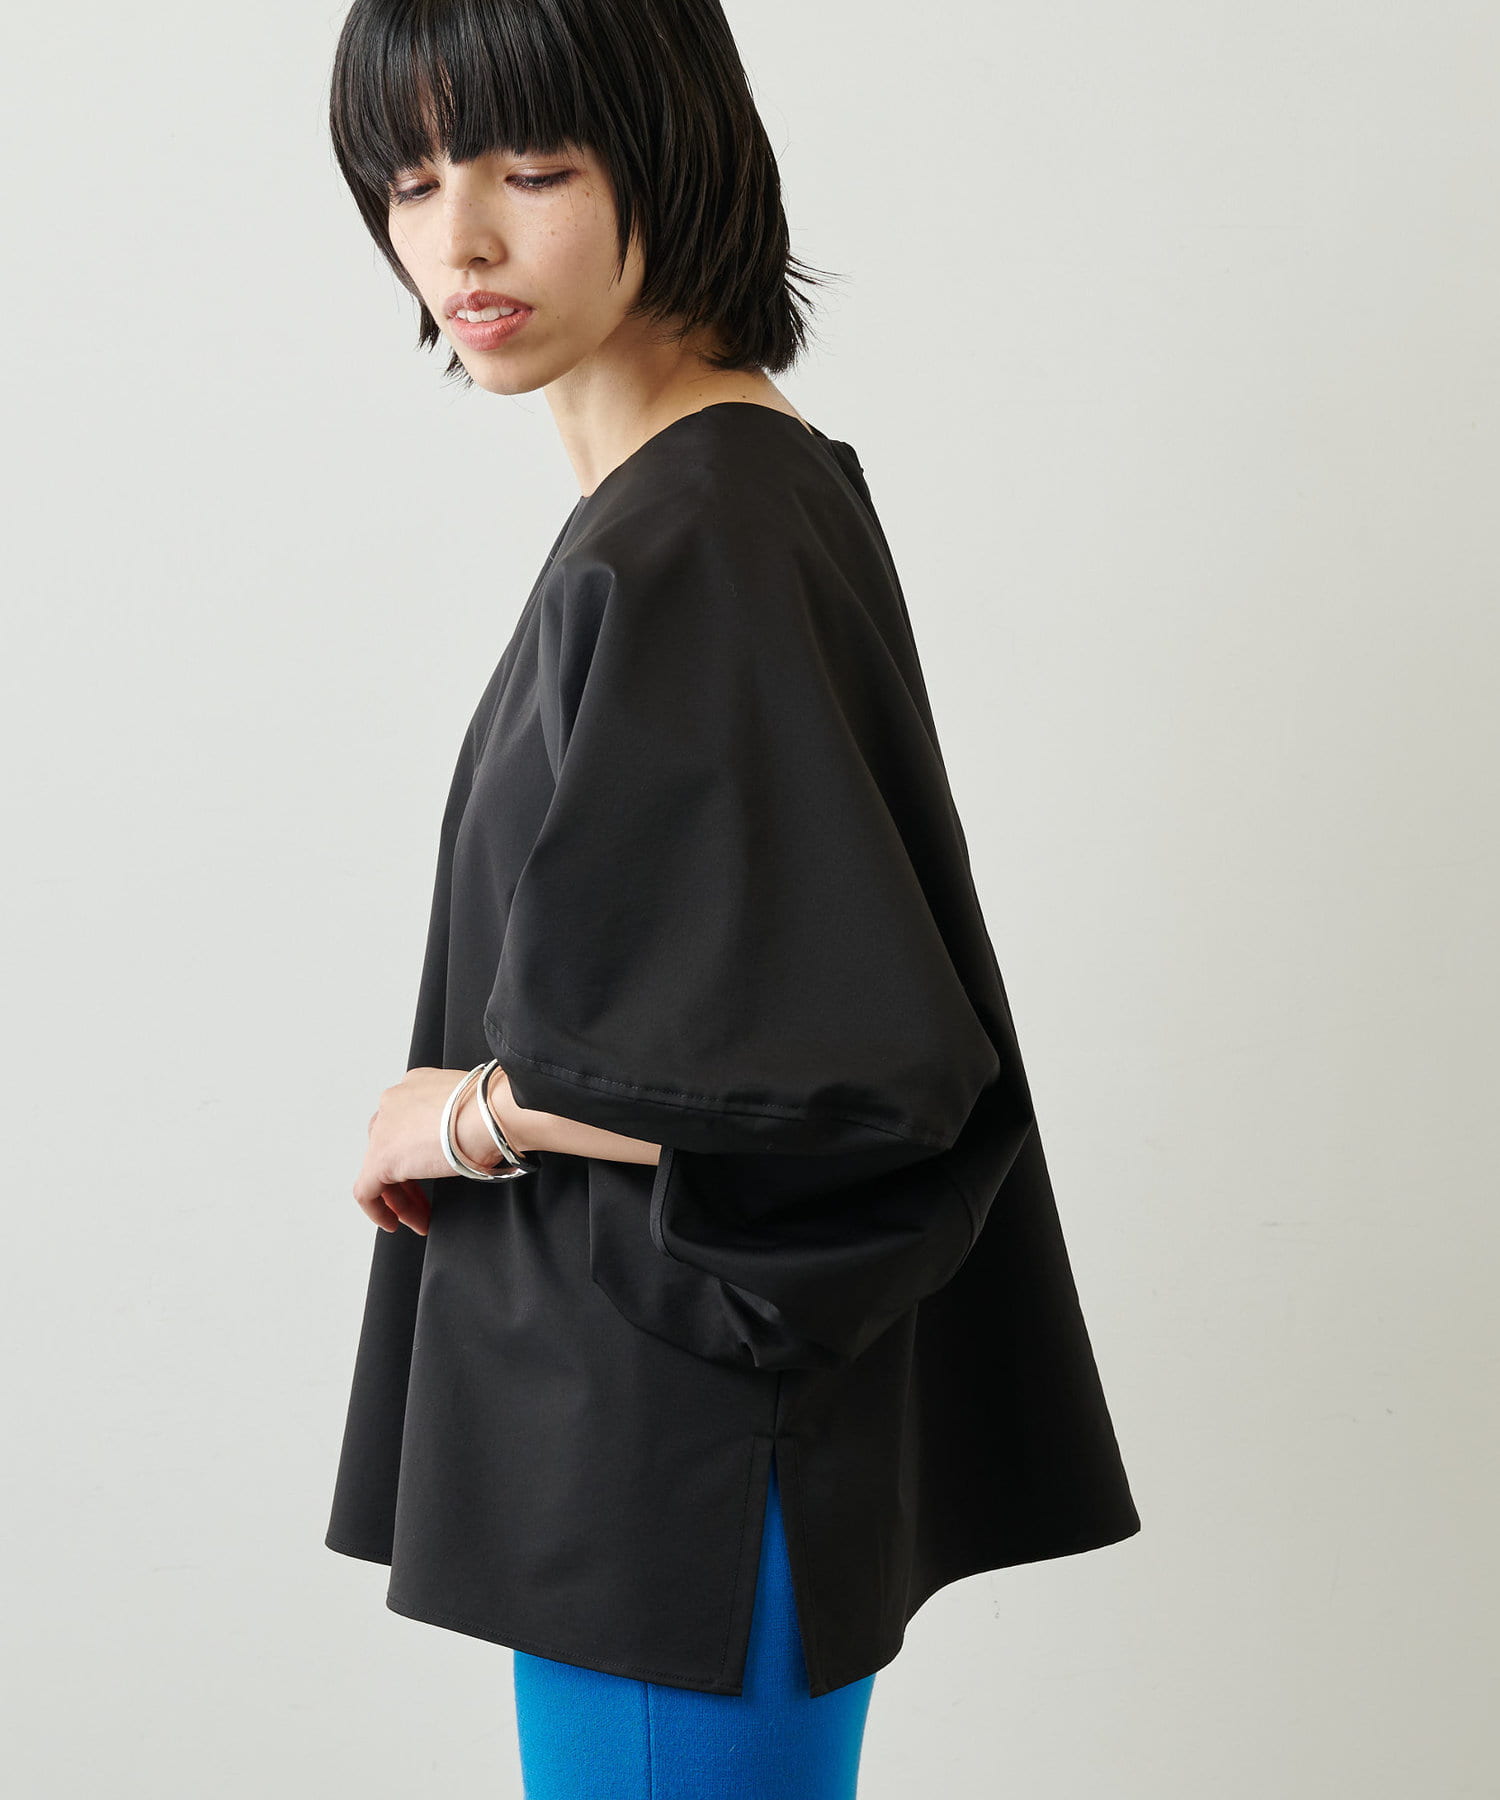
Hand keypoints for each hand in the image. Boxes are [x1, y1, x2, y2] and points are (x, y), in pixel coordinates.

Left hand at [352, 1065, 532, 1234]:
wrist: (492, 1113)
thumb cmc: (495, 1111)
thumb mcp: (471, 1109)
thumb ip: (456, 1122)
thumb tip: (465, 1146)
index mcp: (415, 1086)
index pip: (404, 1123)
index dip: (415, 1153)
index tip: (431, 1170)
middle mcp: (394, 1103)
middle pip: (389, 1146)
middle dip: (406, 1179)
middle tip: (424, 1199)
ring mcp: (384, 1129)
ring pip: (379, 1170)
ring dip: (399, 1198)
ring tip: (419, 1217)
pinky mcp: (381, 1158)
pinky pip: (366, 1191)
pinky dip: (378, 1210)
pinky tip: (393, 1223)